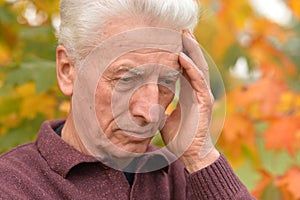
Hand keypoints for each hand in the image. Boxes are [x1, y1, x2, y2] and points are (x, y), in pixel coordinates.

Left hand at [161, 30, 219, 172]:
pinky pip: (197, 82)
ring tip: (185, 34)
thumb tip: (148, 100)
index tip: (174, 41)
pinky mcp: (203, 103)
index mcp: (189, 93)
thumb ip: (161, 106)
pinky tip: (183, 57)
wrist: (190, 154)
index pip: (186, 69)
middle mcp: (197, 91)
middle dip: (189, 46)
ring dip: (192, 51)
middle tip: (182, 29)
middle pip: (194, 63)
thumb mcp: (165, 117)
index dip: (182, 54)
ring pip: (199, 68)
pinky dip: (191, 69)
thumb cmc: (179, 137)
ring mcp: (202, 96)